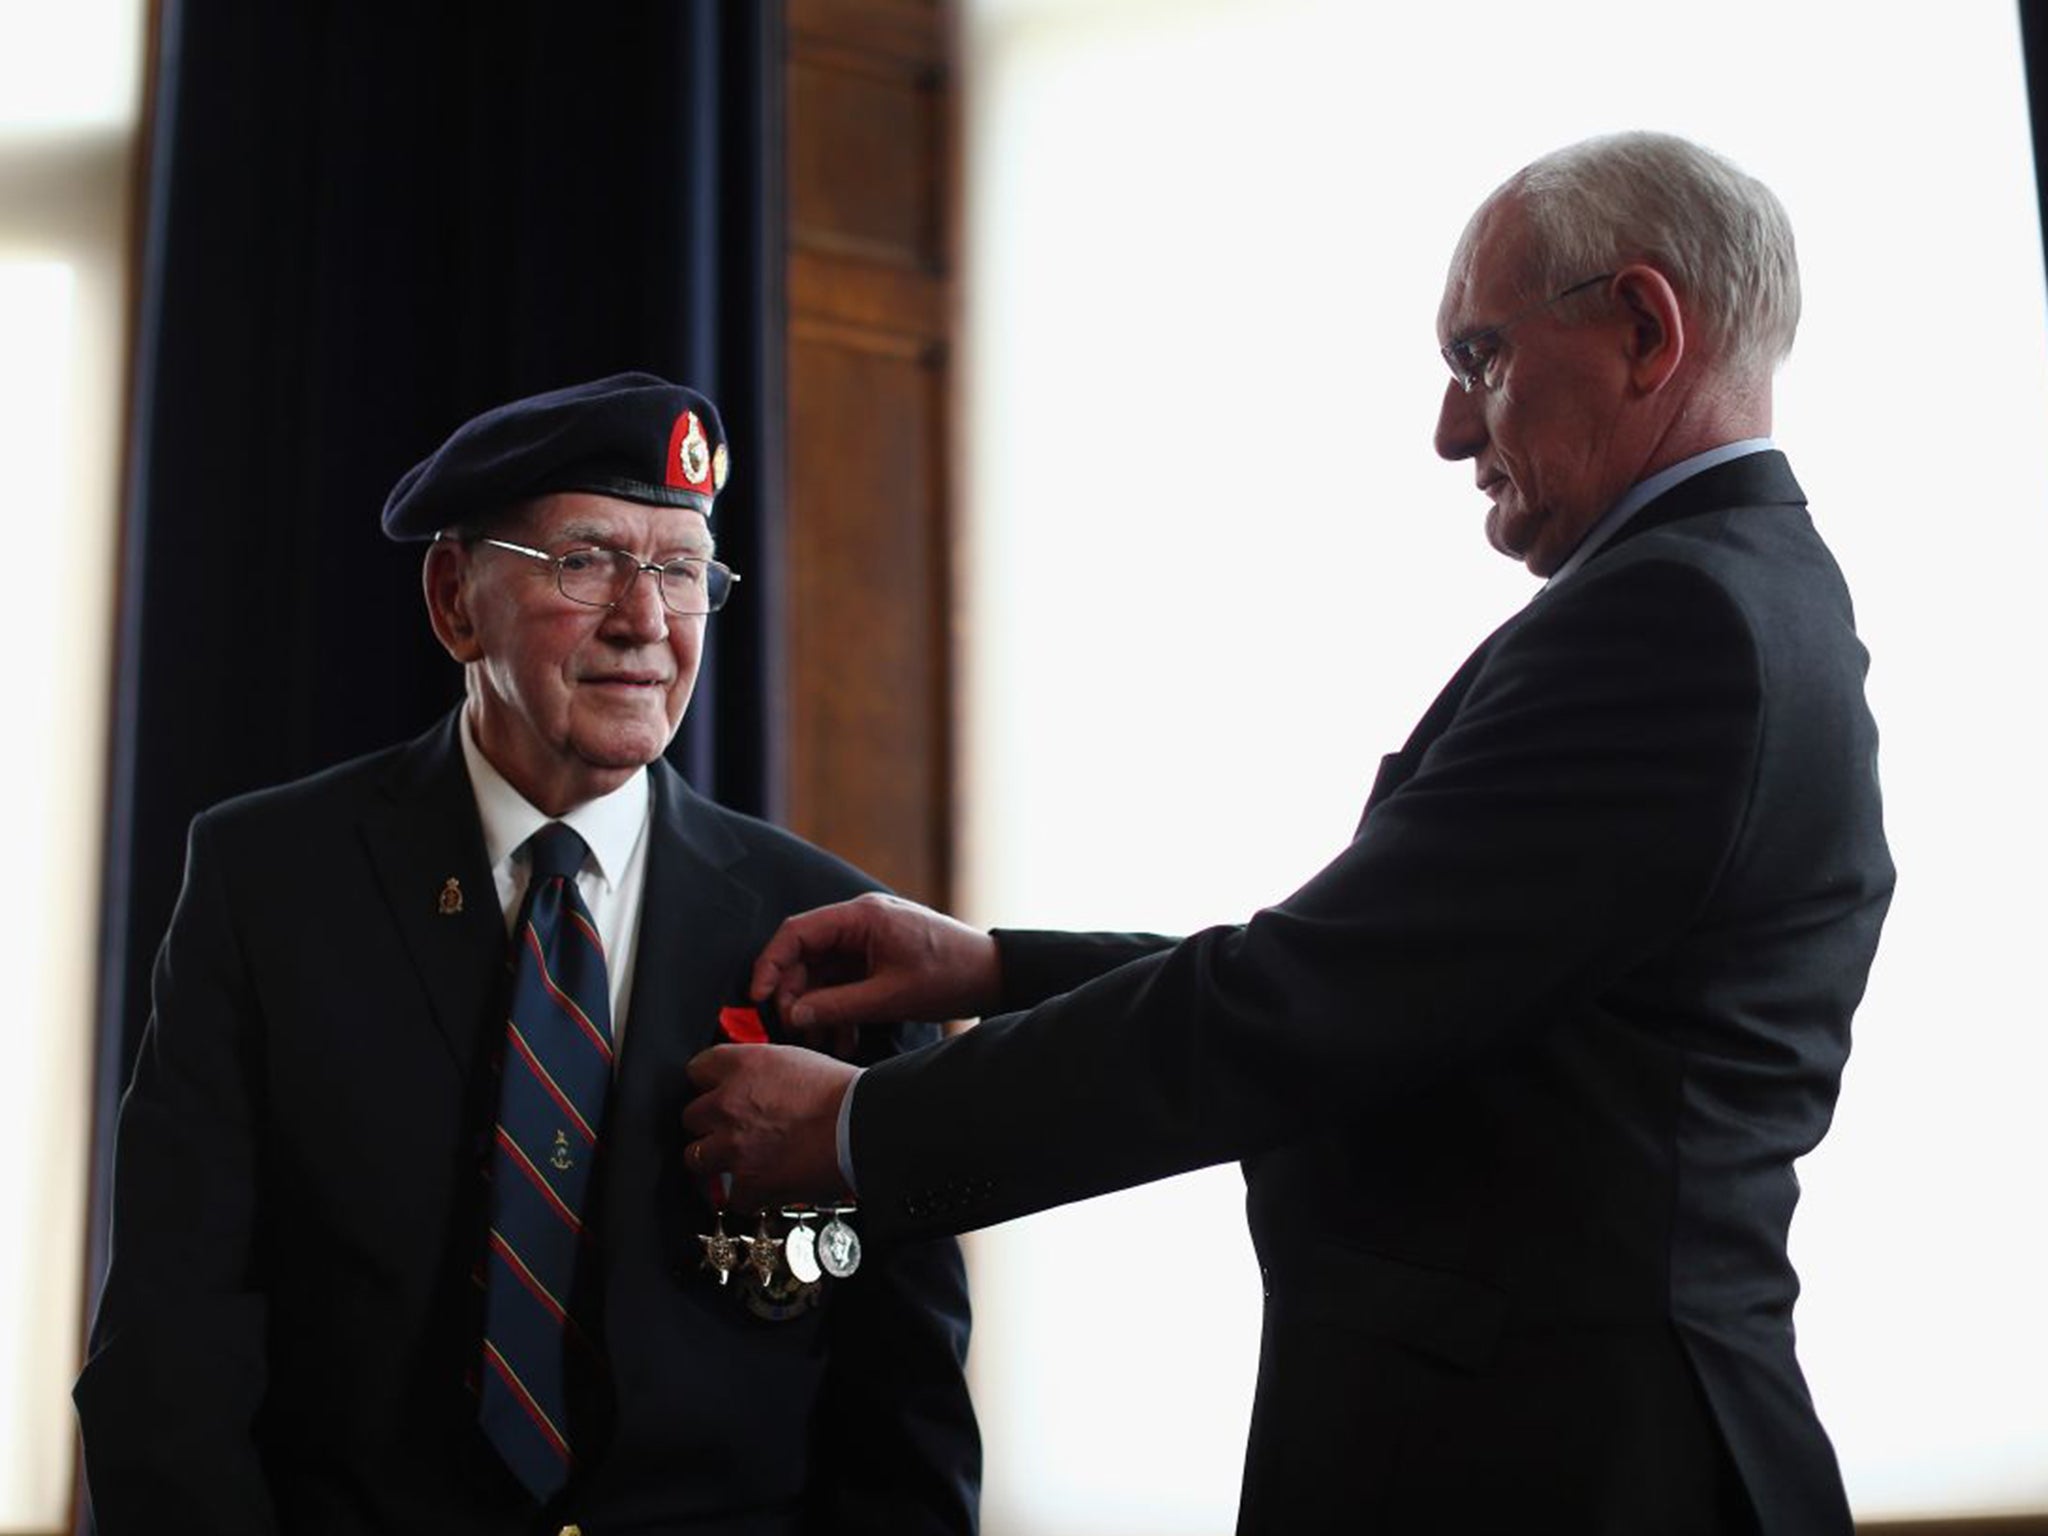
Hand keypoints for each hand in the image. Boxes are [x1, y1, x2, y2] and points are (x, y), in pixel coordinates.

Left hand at [682, 1043, 857, 1212]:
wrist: (863, 1128)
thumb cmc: (843, 1092)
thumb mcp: (796, 1060)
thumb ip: (761, 1069)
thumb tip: (750, 1081)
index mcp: (742, 1067)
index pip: (696, 1070)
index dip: (708, 1083)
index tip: (716, 1091)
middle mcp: (728, 1104)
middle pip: (690, 1116)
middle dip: (710, 1124)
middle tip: (733, 1128)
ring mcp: (734, 1147)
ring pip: (695, 1157)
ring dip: (715, 1160)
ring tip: (739, 1160)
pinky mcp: (747, 1183)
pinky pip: (729, 1196)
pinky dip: (745, 1195)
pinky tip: (762, 1186)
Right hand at [749, 893, 1000, 1041]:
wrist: (992, 975)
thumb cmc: (949, 975)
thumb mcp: (890, 996)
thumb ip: (838, 1006)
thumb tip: (793, 1016)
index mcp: (861, 917)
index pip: (797, 932)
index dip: (771, 963)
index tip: (758, 997)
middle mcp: (859, 923)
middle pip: (805, 955)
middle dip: (796, 995)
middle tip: (792, 1029)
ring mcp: (867, 940)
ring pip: (822, 973)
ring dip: (817, 1008)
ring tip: (819, 1042)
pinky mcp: (876, 959)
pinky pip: (843, 982)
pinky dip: (838, 1008)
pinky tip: (841, 1039)